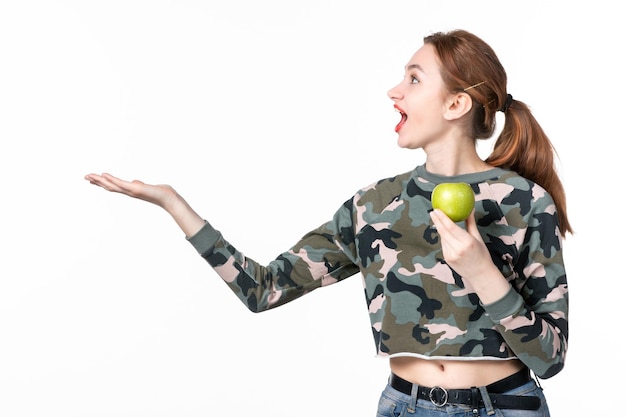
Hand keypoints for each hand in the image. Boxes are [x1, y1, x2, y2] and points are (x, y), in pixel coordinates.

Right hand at [84, 172, 205, 236]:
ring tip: (90, 175)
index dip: (102, 183)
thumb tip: (134, 182)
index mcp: (130, 191)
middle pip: (109, 186)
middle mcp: (128, 192)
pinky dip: (112, 179)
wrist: (168, 198)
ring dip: (100, 180)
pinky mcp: (135, 189)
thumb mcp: (146, 187)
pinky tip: (104, 175)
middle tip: (85, 177)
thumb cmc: (159, 193)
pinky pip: (121, 184)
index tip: (93, 179)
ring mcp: (131, 191)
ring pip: (112, 185)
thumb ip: (138, 185)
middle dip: (97, 182)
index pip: (113, 186)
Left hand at [429, 208, 508, 303]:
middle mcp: (458, 249)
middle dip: (436, 220)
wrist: (480, 274)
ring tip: (437, 219)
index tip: (437, 210)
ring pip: (442, 238)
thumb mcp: (477, 237)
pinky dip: (444, 238)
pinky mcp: (447, 259)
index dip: (442, 218)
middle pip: (443, 232)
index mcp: (467, 242)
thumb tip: (470, 208)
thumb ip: (470, 223)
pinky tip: (444, 232)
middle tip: (432, 211)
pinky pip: (443, 245)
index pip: (451, 227)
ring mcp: (451, 255)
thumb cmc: (481, 254)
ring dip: (440, 228)